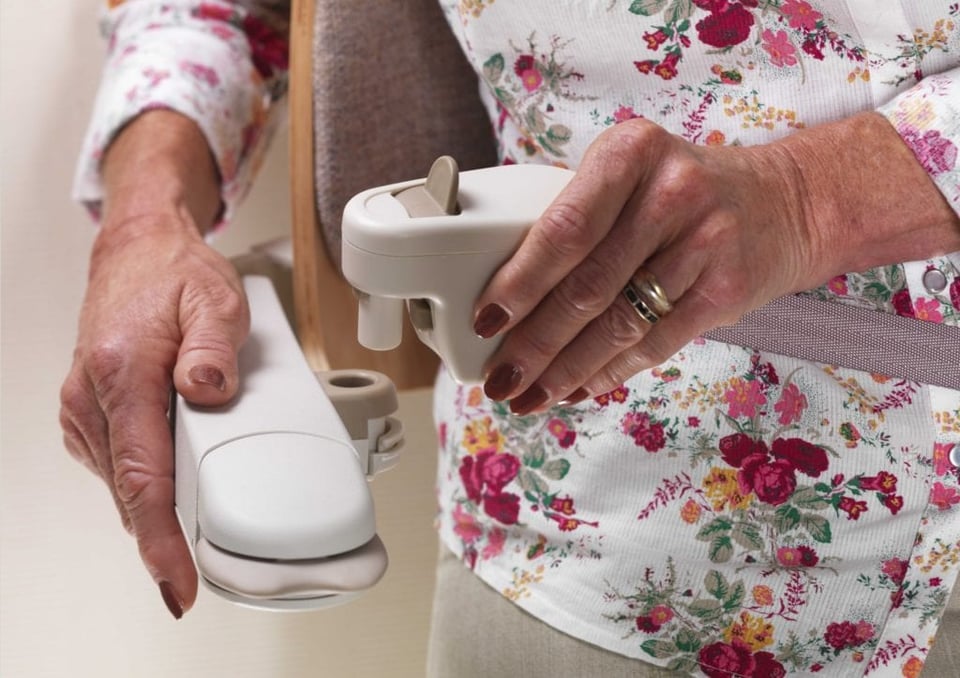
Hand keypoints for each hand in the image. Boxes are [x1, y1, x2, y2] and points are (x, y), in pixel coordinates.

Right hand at [60, 215, 248, 617]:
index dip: (161, 538)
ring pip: (121, 483)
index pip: (143, 475)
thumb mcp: (216, 301)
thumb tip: (208, 390)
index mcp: (121, 372)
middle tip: (200, 571)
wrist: (138, 254)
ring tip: (192, 533)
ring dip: (154, 512)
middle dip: (164, 537)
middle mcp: (90, 396)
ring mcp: (83, 407)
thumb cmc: (175, 275)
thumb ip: (214, 348)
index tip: (177, 580)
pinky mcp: (88, 414)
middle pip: (129, 490)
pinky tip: (170, 490)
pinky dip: (143, 486)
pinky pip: (117, 466)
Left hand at [473, 114, 959, 413]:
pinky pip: (656, 343)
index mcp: (629, 153)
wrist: (784, 202)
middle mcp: (670, 192)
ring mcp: (705, 242)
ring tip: (531, 395)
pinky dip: (611, 372)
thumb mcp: (629, 174)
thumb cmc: (681, 191)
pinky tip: (580, 388)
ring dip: (567, 369)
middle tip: (500, 378)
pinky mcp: (727, 290)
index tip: (485, 320)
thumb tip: (505, 293)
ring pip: (619, 324)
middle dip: (534, 342)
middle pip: (586, 285)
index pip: (562, 228)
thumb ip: (578, 216)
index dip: (520, 282)